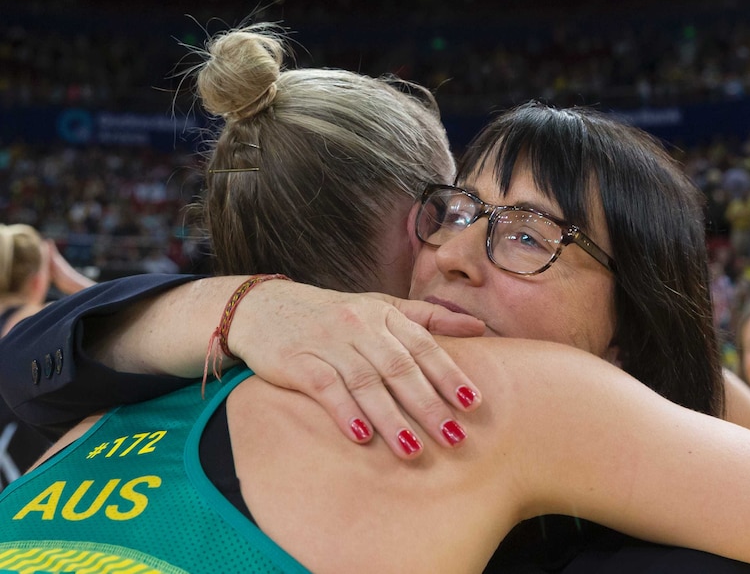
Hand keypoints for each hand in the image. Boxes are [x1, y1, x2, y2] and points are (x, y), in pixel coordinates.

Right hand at [228, 281, 484, 458]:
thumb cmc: (332, 313)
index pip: (422, 345)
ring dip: (391, 417)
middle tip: (453, 437)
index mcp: (383, 314)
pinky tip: (361, 436)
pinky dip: (344, 411)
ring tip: (413, 449)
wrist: (262, 308)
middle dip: (428, 403)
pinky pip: (325, 387)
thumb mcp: (379, 307)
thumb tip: (479, 328)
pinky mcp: (297, 361)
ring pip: (365, 381)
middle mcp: (359, 325)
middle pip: (399, 367)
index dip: (448, 374)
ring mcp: (328, 342)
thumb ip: (428, 318)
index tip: (473, 404)